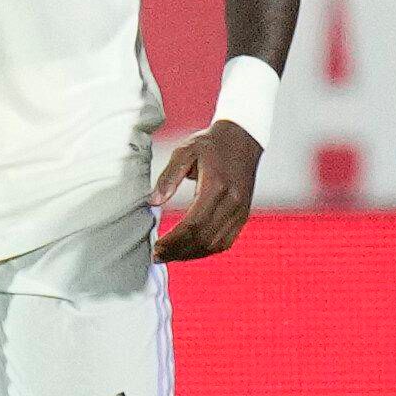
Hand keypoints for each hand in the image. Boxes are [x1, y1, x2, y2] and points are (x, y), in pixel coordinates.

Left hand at [152, 120, 258, 262]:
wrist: (242, 139)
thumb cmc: (209, 144)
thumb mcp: (184, 151)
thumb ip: (168, 177)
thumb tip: (153, 202)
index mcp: (217, 187)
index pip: (193, 224)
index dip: (173, 240)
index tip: (155, 247)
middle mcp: (233, 202)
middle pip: (203, 238)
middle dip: (178, 251)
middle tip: (156, 256)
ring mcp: (241, 211)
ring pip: (215, 244)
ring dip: (191, 254)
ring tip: (168, 256)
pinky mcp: (243, 215)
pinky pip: (226, 241)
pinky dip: (206, 250)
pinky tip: (188, 251)